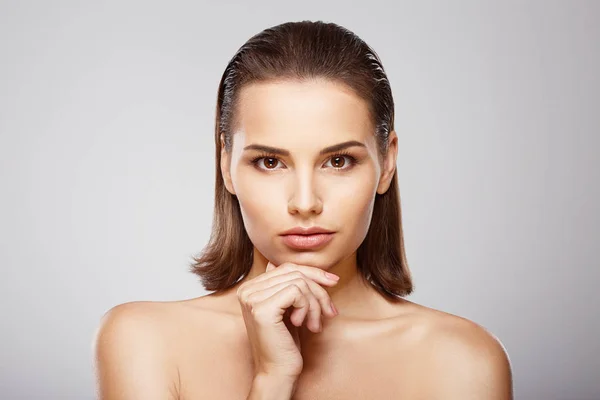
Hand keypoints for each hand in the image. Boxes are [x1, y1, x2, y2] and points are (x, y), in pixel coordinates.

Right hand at [237, 261, 339, 379]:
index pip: (286, 267)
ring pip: (299, 282)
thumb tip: (275, 263)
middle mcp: (247, 290)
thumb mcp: (287, 308)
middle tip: (329, 312)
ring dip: (315, 304)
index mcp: (250, 288)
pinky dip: (308, 308)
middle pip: (294, 272)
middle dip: (318, 291)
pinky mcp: (262, 309)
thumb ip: (282, 285)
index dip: (313, 274)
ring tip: (315, 324)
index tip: (332, 283)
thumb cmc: (284, 343)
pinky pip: (297, 292)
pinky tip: (303, 324)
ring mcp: (252, 298)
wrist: (277, 372)